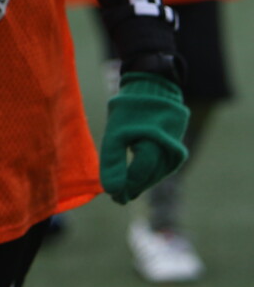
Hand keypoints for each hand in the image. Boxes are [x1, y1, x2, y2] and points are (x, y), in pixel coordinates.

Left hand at [101, 72, 188, 203]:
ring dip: (142, 183)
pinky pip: (163, 168)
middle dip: (133, 188)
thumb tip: (110, 190)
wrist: (153, 88)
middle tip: (117, 198)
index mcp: (153, 142)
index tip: (113, 197)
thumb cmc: (130, 110)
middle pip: (150, 176)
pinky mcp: (176, 149)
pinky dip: (150, 175)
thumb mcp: (115, 132)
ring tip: (125, 192)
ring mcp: (175, 149)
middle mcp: (169, 148)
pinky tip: (138, 180)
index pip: (140, 173)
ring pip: (158, 174)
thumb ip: (112, 160)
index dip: (126, 187)